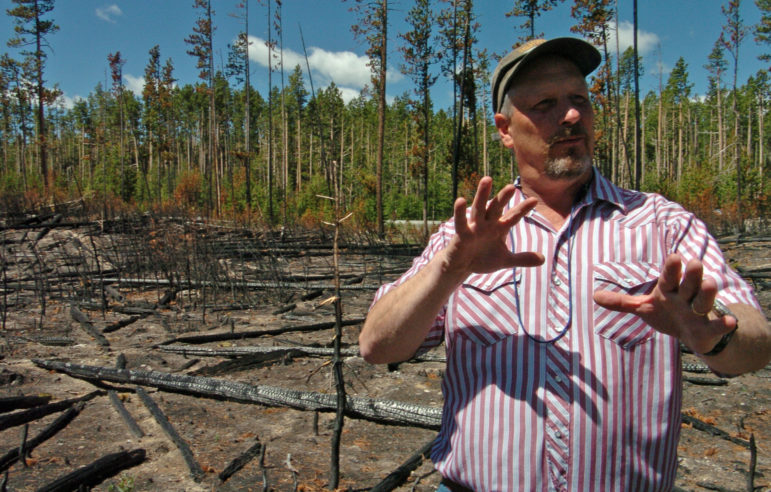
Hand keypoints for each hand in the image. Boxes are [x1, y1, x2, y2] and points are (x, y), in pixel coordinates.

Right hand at [440, 176, 543, 278]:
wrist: (463, 266)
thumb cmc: (483, 258)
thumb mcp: (505, 260)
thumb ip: (522, 258)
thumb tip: (543, 260)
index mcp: (498, 228)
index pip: (512, 217)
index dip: (522, 209)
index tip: (534, 201)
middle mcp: (487, 224)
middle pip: (496, 207)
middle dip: (503, 198)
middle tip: (512, 186)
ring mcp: (474, 227)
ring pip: (479, 208)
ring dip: (482, 194)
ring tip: (487, 179)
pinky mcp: (461, 234)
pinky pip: (461, 222)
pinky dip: (460, 212)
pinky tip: (460, 200)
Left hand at [593, 253, 736, 353]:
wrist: (693, 334)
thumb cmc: (668, 313)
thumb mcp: (644, 307)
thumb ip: (622, 302)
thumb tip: (594, 296)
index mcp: (670, 290)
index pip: (670, 277)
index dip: (672, 268)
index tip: (674, 256)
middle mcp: (686, 297)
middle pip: (690, 284)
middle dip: (692, 275)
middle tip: (694, 263)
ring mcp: (699, 312)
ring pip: (704, 300)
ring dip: (707, 293)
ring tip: (709, 283)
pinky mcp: (709, 330)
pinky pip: (718, 326)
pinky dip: (724, 324)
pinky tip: (730, 321)